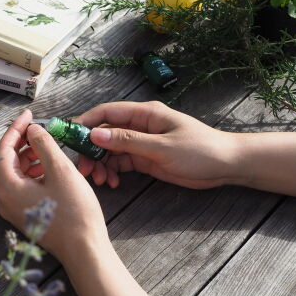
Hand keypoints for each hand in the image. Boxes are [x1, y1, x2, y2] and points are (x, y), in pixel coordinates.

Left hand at [0, 110, 108, 258]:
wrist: (84, 250)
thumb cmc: (74, 212)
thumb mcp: (61, 170)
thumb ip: (44, 145)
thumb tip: (33, 130)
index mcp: (8, 188)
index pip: (3, 150)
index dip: (15, 129)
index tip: (29, 115)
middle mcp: (4, 200)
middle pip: (4, 162)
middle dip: (19, 143)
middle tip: (36, 129)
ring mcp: (13, 210)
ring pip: (13, 175)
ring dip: (26, 157)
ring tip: (45, 147)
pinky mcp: (24, 215)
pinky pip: (20, 187)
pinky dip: (31, 172)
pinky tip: (47, 167)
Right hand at [73, 101, 239, 189]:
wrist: (226, 165)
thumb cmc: (200, 151)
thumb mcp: (162, 147)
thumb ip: (128, 142)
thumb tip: (96, 134)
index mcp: (145, 114)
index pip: (107, 112)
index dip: (85, 122)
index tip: (69, 137)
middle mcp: (139, 125)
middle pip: (104, 133)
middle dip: (90, 150)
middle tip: (83, 169)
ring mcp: (141, 142)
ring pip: (110, 150)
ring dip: (100, 164)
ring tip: (99, 180)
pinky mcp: (145, 158)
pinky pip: (120, 162)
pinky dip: (112, 171)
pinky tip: (111, 182)